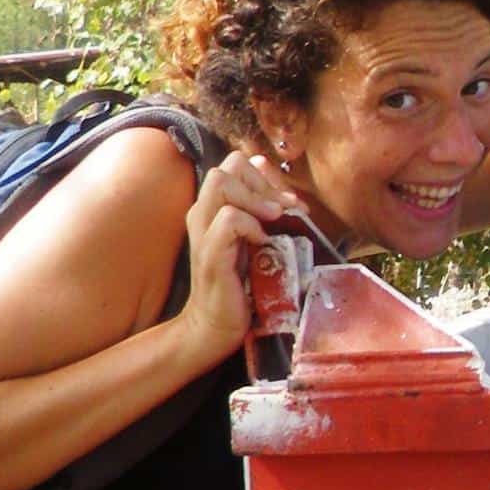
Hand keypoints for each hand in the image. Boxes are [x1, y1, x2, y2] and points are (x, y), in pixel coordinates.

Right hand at [182, 151, 306, 355]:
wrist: (216, 325)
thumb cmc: (241, 283)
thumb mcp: (257, 238)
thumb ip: (261, 206)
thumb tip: (267, 169)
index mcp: (214, 206)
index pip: (236, 163)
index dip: (266, 176)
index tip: (287, 203)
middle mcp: (203, 212)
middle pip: (227, 166)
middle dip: (262, 183)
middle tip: (281, 211)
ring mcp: (203, 231)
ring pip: (220, 181)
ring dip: (255, 198)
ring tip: (273, 220)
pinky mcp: (210, 253)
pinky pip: (228, 219)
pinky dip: (250, 225)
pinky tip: (262, 242)